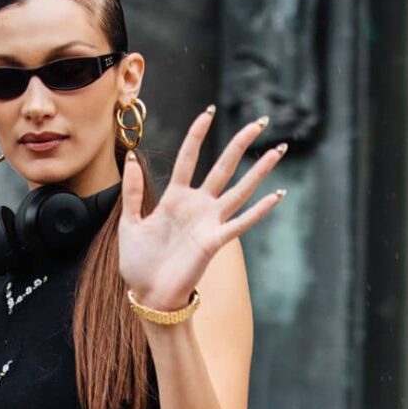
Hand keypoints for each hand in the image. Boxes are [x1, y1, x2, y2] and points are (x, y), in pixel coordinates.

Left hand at [118, 108, 286, 312]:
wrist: (148, 296)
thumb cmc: (139, 264)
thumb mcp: (129, 224)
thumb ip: (132, 193)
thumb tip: (131, 160)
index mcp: (174, 198)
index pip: (189, 157)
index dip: (198, 134)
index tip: (208, 112)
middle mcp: (196, 206)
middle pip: (223, 166)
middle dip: (241, 143)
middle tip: (260, 121)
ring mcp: (208, 222)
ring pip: (239, 189)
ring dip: (259, 170)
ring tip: (278, 150)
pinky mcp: (214, 242)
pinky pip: (240, 223)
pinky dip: (259, 210)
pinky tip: (276, 195)